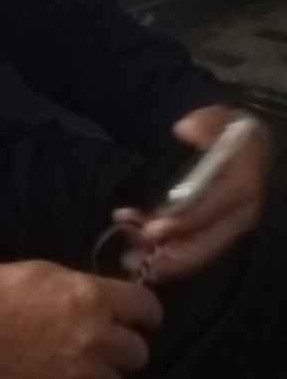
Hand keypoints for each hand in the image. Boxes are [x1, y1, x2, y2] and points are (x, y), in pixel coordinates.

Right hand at [0, 259, 161, 378]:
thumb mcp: (51, 273)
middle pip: (138, 354)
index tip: (135, 317)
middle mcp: (95, 340)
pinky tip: (51, 378)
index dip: (142, 312)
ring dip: (99, 373)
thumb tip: (114, 305)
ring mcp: (77, 377)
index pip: (148, 310)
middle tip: (99, 340)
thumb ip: (88, 292)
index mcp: (93, 299)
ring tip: (72, 361)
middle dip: (122, 345)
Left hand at [112, 105, 271, 284]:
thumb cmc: (231, 132)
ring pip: (195, 252)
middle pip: (202, 244)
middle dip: (166, 256)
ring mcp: (228, 228)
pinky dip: (166, 253)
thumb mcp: (221, 119)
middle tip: (130, 258)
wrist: (250, 146)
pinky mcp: (217, 233)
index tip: (150, 230)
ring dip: (161, 258)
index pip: (208, 210)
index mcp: (240, 187)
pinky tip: (138, 250)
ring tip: (127, 257)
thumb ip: (206, 123)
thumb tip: (185, 129)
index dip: (179, 223)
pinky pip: (192, 249)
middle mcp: (238, 215)